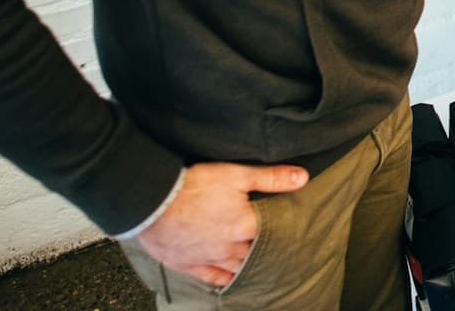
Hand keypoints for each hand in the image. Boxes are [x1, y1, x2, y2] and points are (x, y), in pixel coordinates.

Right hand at [138, 161, 307, 286]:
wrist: (152, 202)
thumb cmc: (194, 186)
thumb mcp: (236, 174)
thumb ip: (271, 178)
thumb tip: (302, 178)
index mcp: (245, 227)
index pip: (273, 234)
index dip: (282, 232)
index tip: (292, 230)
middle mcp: (230, 249)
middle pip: (256, 254)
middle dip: (266, 250)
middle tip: (277, 247)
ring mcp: (209, 259)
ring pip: (237, 268)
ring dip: (248, 265)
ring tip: (259, 262)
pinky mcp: (189, 265)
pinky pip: (212, 278)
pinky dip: (224, 279)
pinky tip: (231, 279)